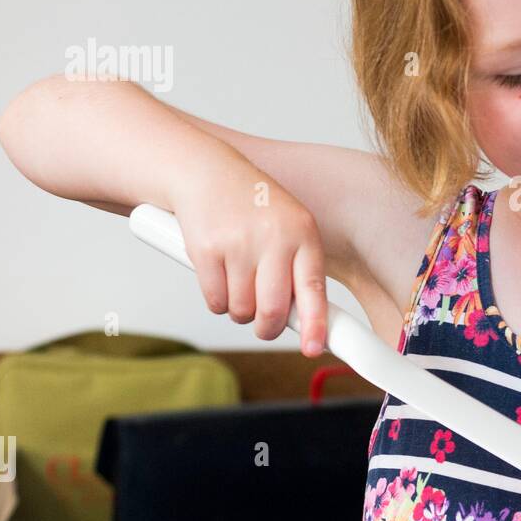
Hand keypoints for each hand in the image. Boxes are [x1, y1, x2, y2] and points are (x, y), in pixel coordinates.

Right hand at [171, 161, 328, 357]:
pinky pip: (215, 301)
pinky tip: (219, 275)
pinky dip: (217, 301)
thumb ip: (298, 269)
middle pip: (272, 310)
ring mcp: (238, 244)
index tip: (313, 348)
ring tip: (239, 283)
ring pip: (241, 310)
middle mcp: (274, 238)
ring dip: (240, 311)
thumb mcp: (289, 226)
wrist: (206, 171)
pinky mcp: (205, 250)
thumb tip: (306, 323)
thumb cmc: (253, 208)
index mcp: (303, 233)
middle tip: (265, 326)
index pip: (313, 289)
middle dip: (268, 328)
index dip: (315, 325)